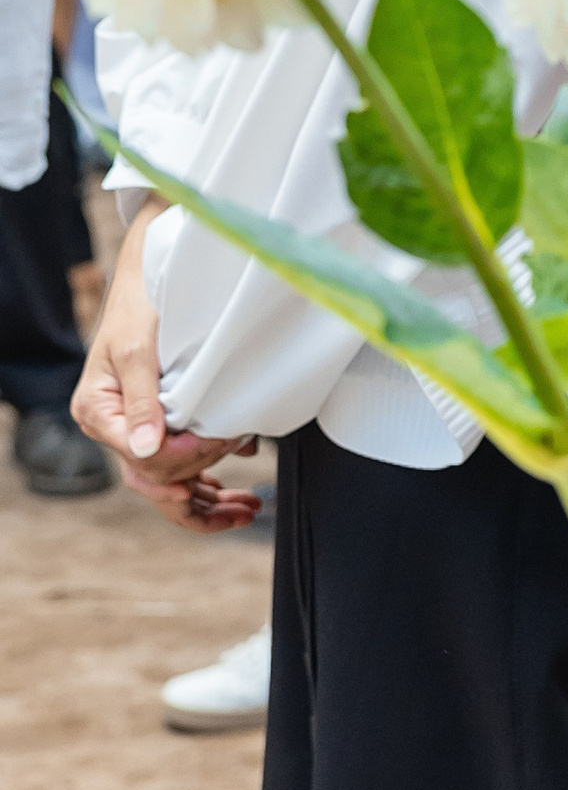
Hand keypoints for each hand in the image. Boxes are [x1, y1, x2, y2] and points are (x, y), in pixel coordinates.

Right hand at [72, 221, 256, 528]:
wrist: (147, 277)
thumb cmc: (138, 307)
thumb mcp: (138, 349)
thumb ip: (142, 400)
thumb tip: (144, 449)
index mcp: (99, 413)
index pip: (145, 457)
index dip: (188, 460)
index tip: (228, 443)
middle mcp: (113, 429)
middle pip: (154, 480)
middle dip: (202, 496)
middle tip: (247, 501)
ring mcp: (132, 430)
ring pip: (166, 483)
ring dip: (206, 504)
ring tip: (247, 512)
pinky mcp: (155, 425)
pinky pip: (177, 467)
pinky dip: (205, 482)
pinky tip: (233, 494)